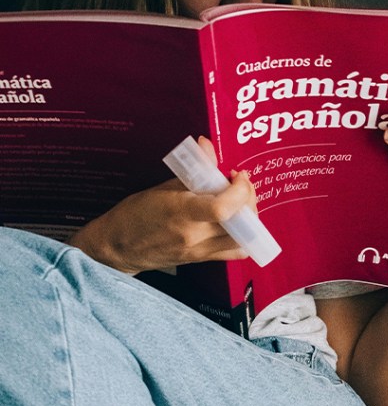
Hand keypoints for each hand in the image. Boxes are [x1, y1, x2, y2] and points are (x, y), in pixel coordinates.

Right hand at [70, 137, 257, 274]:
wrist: (120, 248)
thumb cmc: (136, 215)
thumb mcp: (161, 187)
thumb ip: (192, 171)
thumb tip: (207, 146)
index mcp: (182, 213)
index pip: (223, 208)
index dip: (240, 191)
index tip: (238, 177)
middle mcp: (195, 236)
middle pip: (241, 223)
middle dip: (248, 200)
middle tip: (240, 186)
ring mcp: (201, 251)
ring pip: (243, 239)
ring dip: (250, 219)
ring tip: (239, 203)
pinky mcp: (204, 260)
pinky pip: (236, 252)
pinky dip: (244, 237)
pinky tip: (236, 222)